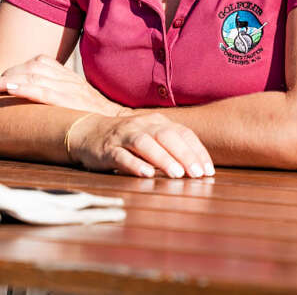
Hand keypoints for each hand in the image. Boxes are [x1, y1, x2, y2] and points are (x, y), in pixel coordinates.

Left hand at [0, 54, 124, 115]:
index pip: (40, 62)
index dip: (18, 69)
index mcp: (69, 76)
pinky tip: (10, 89)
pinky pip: (44, 90)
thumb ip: (60, 93)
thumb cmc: (96, 117)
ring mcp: (70, 89)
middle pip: (33, 67)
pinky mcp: (71, 101)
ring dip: (9, 79)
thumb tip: (34, 96)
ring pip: (34, 75)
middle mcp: (68, 79)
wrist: (121, 126)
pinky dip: (25, 87)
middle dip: (8, 74)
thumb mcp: (79, 99)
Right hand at [67, 112, 213, 178]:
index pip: (182, 132)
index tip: (208, 171)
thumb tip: (201, 168)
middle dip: (184, 154)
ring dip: (162, 158)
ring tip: (177, 174)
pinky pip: (121, 155)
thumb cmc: (128, 140)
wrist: (88, 132)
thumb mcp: (151, 137)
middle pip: (165, 135)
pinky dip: (134, 165)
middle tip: (198, 174)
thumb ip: (172, 147)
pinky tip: (147, 175)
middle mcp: (141, 125)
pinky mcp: (107, 149)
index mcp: (156, 122)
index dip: (197, 151)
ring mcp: (123, 136)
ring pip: (144, 143)